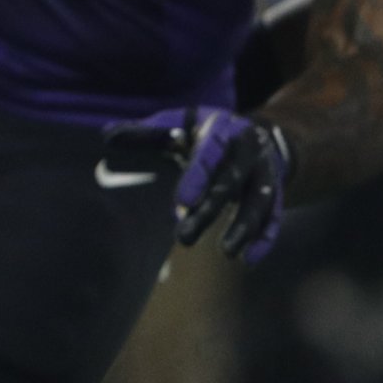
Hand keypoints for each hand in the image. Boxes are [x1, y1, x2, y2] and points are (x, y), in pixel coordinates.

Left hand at [101, 106, 292, 261]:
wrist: (256, 134)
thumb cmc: (202, 130)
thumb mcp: (177, 123)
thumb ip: (146, 133)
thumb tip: (107, 136)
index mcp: (221, 131)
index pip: (208, 156)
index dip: (196, 179)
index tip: (181, 204)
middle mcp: (248, 152)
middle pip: (230, 184)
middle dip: (209, 211)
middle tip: (184, 237)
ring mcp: (265, 173)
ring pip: (259, 202)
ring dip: (244, 227)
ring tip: (227, 252)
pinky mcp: (276, 194)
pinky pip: (275, 216)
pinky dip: (265, 238)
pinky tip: (250, 259)